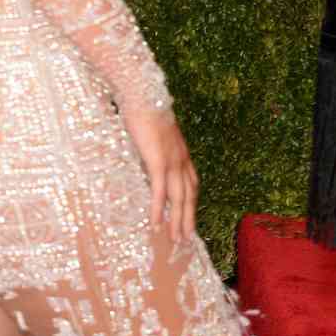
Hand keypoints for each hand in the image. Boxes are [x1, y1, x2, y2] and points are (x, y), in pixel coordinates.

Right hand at [125, 105, 197, 244]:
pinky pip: (160, 192)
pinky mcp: (158, 162)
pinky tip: (156, 225)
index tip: (189, 217)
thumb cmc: (145, 109)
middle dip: (188, 218)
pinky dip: (159, 210)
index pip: (191, 184)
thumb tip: (146, 152)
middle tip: (186, 238)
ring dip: (178, 221)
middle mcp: (181, 160)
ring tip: (175, 239)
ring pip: (179, 199)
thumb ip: (153, 145)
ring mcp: (172, 162)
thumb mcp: (153, 131)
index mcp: (182, 153)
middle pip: (189, 196)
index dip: (191, 203)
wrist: (144, 95)